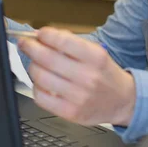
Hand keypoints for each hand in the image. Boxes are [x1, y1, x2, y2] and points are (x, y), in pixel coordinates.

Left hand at [17, 27, 135, 126]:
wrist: (122, 101)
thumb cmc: (105, 74)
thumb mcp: (96, 52)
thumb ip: (71, 43)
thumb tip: (44, 36)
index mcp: (96, 57)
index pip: (62, 40)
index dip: (45, 35)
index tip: (39, 33)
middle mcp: (88, 76)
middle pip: (46, 58)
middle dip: (30, 47)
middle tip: (25, 44)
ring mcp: (78, 96)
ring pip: (40, 77)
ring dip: (32, 66)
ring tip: (35, 63)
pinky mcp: (70, 113)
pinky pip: (41, 97)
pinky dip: (36, 87)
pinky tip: (41, 82)